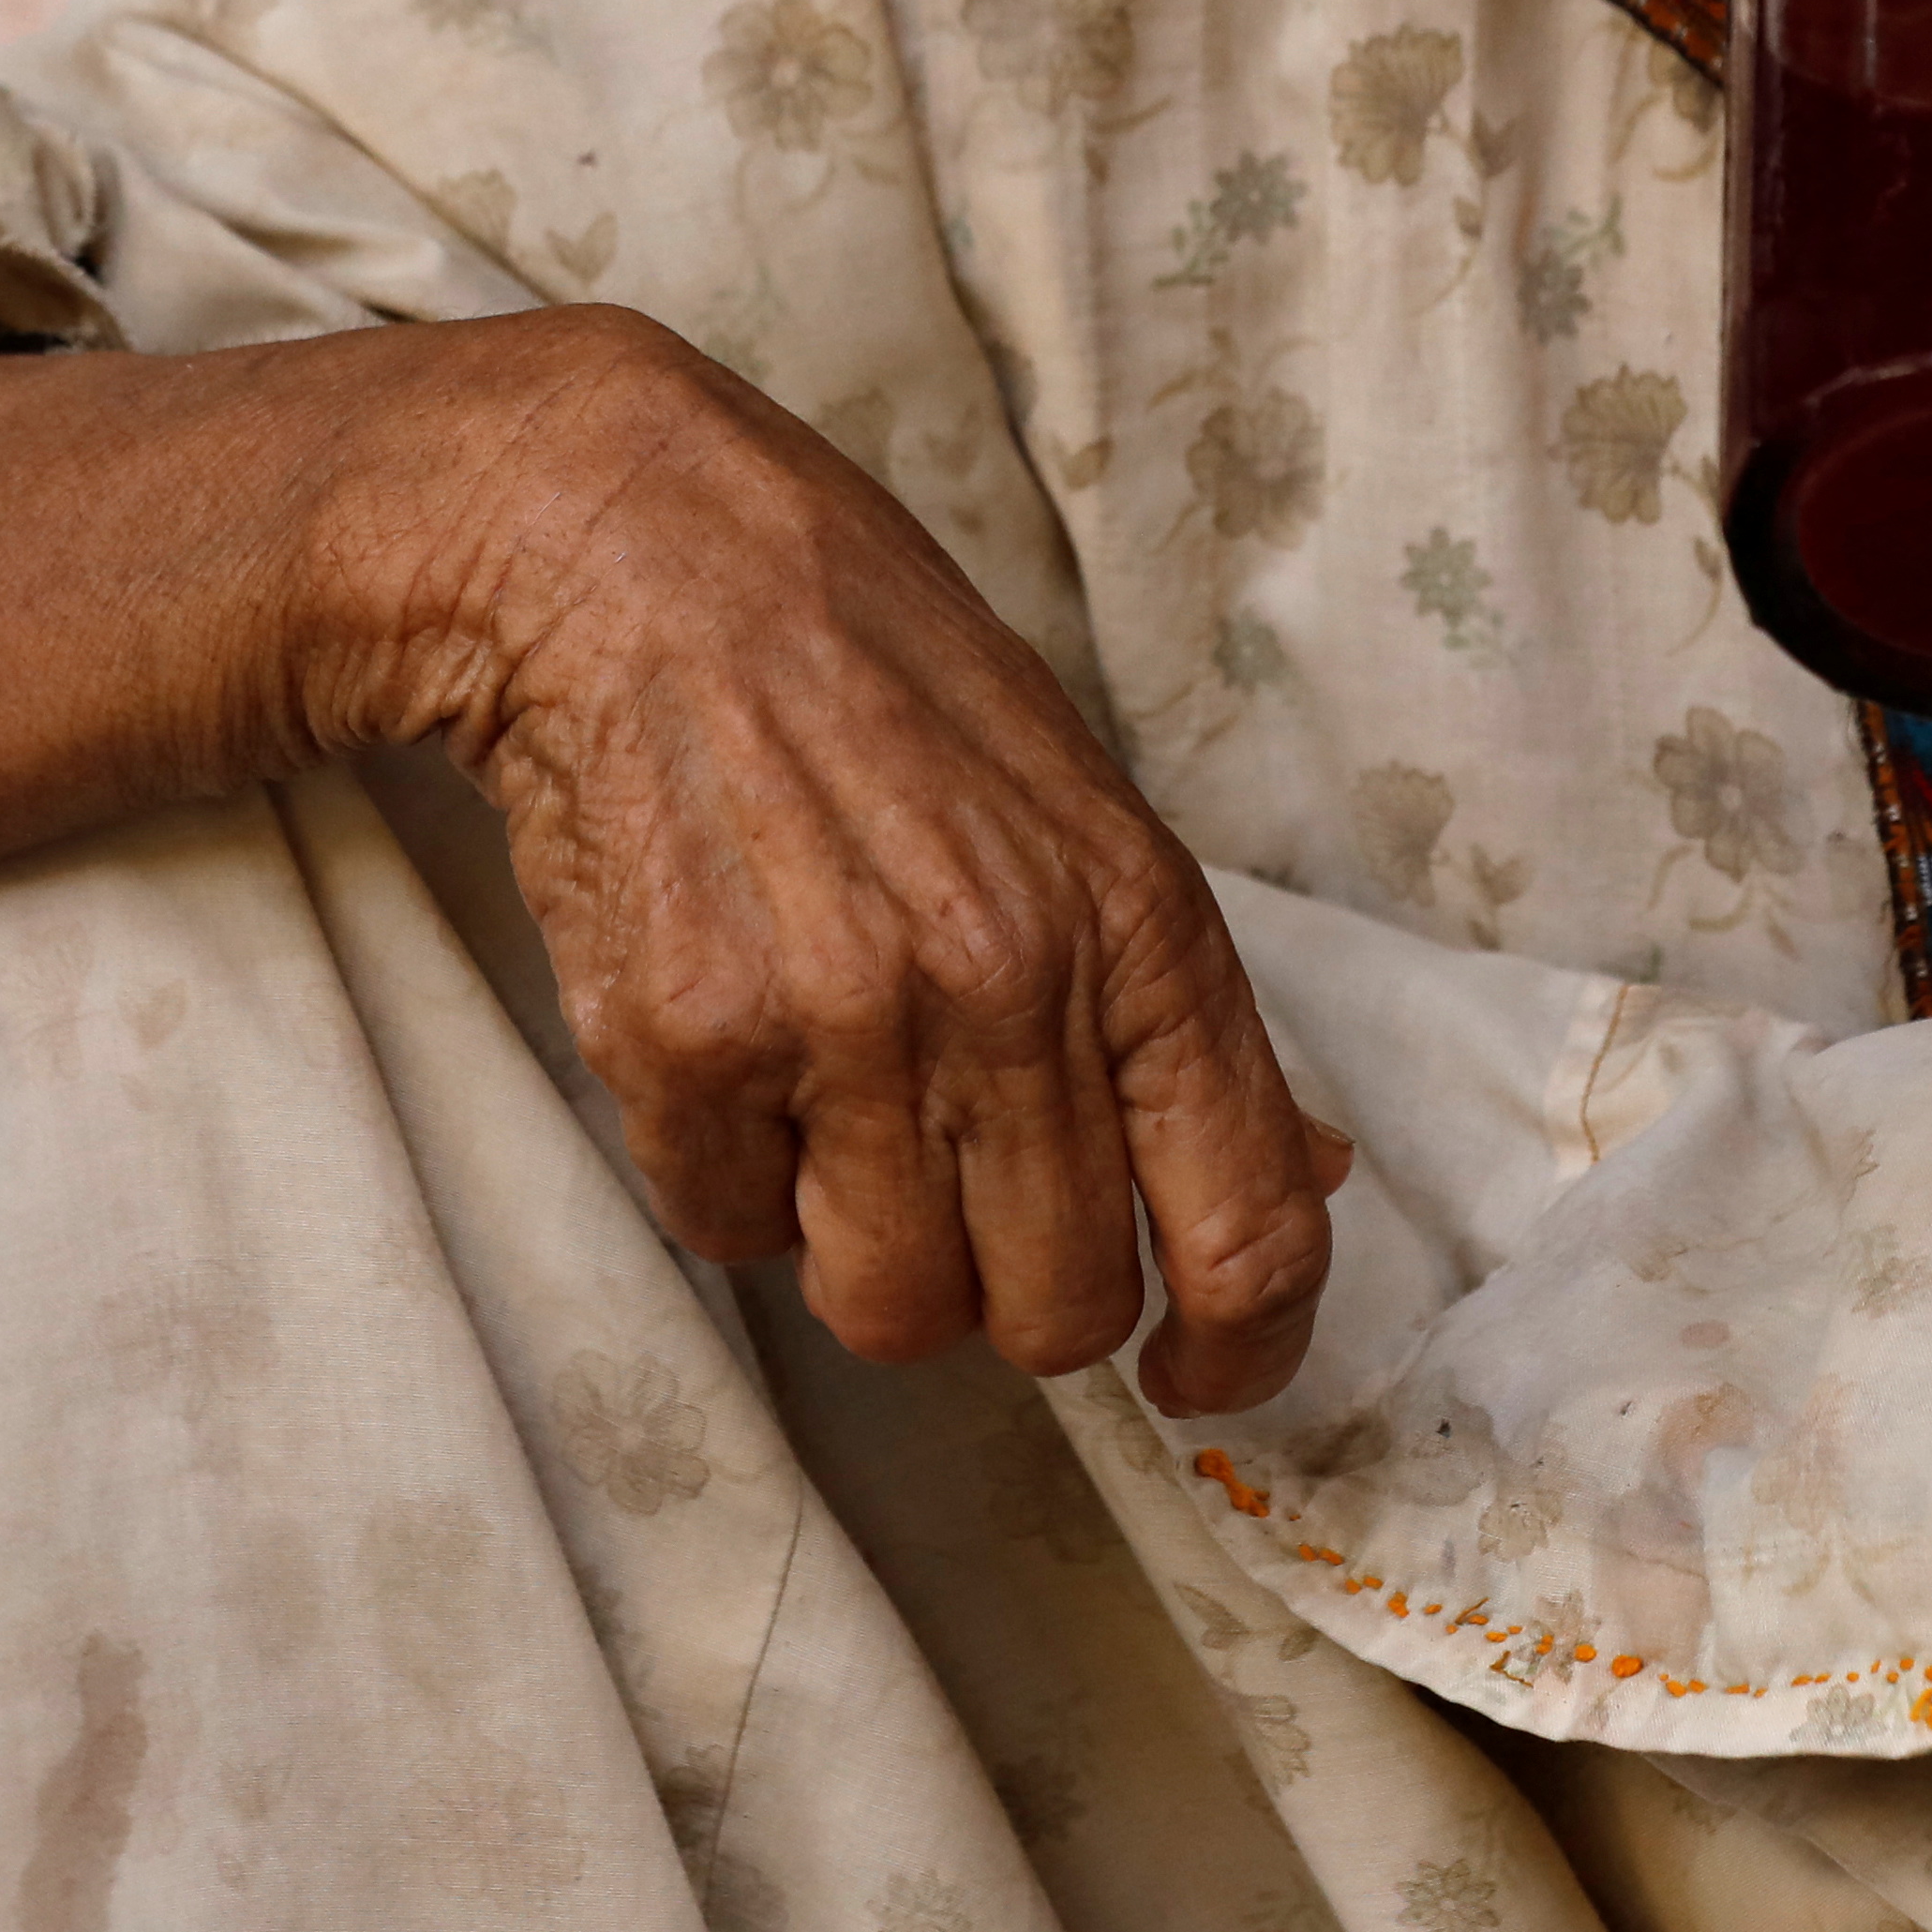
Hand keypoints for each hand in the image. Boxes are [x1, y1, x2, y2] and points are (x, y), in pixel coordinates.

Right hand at [305, 310, 1351, 1413]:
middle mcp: (1009, 986)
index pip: (1249, 1218)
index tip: (1197, 1375)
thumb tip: (1298, 1176)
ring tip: (826, 1109)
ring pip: (894, 1311)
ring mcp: (844, 1024)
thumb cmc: (871, 672)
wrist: (634, 555)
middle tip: (952, 1186)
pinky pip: (728, 1233)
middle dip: (1011, 1290)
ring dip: (859, 1251)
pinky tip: (721, 1037)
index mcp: (1138, 921)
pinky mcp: (683, 1048)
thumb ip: (1176, 1005)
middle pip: (1060, 1310)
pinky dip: (725, 1175)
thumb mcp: (1077, 803)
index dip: (1240, 1342)